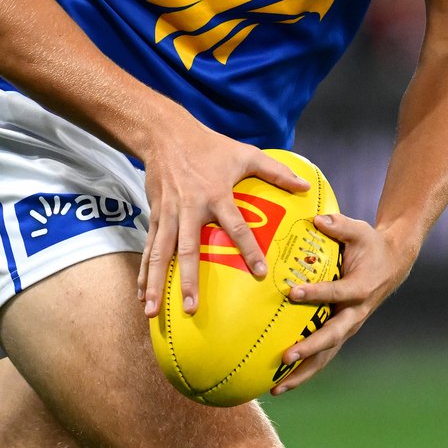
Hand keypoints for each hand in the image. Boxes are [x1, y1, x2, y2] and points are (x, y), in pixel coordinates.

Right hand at [138, 118, 310, 319]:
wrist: (166, 135)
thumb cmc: (211, 147)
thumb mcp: (246, 154)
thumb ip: (276, 172)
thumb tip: (305, 186)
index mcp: (216, 195)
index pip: (236, 227)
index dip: (249, 250)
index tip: (261, 274)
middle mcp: (190, 208)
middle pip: (188, 249)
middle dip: (188, 280)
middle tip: (191, 308)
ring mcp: (169, 214)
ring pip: (160, 253)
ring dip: (156, 283)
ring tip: (152, 311)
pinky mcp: (155, 216)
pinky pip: (149, 248)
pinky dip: (144, 273)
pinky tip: (142, 297)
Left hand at [271, 213, 416, 394]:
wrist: (392, 263)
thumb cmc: (371, 244)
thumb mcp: (359, 230)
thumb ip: (339, 225)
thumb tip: (316, 219)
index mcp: (360, 288)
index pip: (336, 293)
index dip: (316, 294)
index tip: (292, 293)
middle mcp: (355, 313)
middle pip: (333, 337)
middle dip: (309, 349)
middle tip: (286, 356)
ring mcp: (349, 326)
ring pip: (327, 355)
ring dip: (304, 372)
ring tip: (277, 387)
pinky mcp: (342, 331)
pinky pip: (324, 355)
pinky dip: (305, 369)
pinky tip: (281, 381)